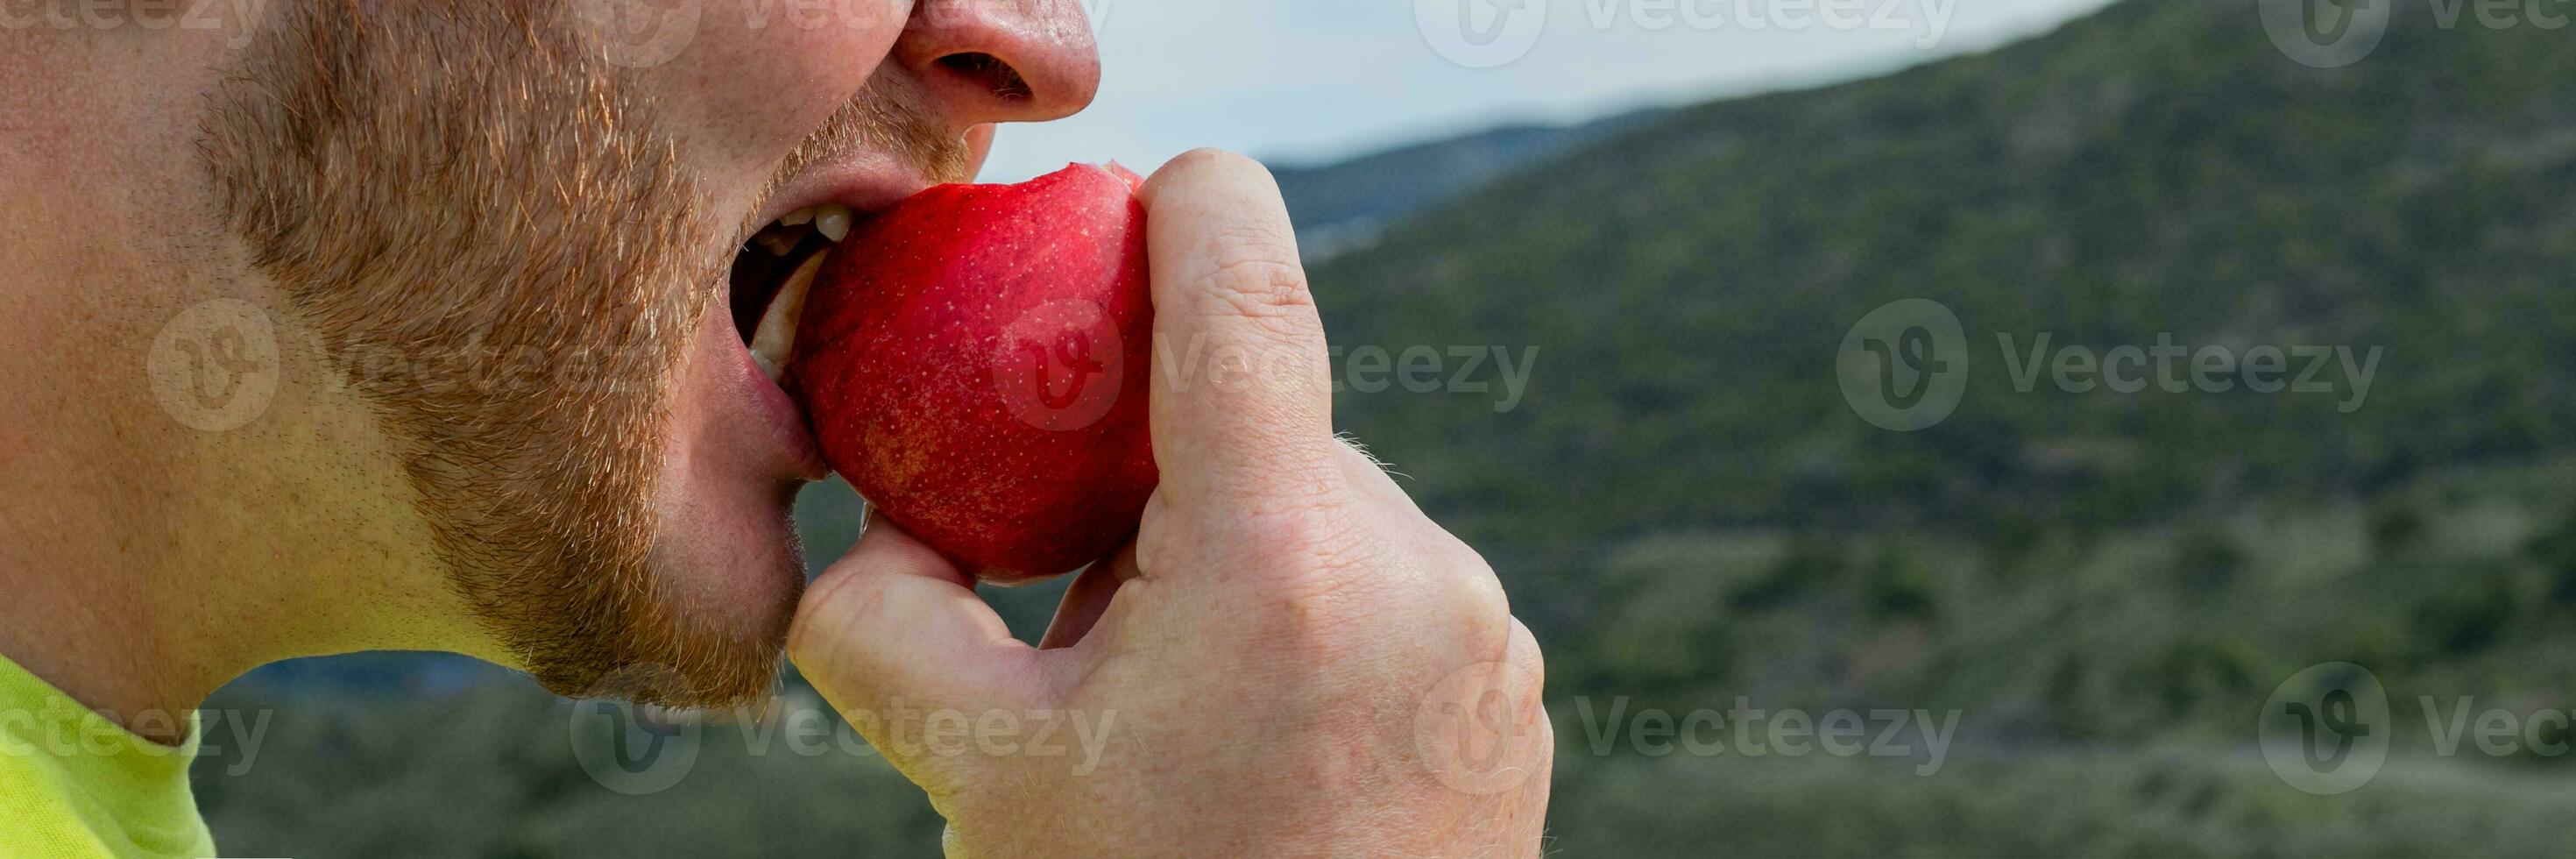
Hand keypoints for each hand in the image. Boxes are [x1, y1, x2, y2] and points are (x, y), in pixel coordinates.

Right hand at [789, 149, 1551, 856]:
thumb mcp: (975, 774)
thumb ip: (881, 614)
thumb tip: (875, 537)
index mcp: (1283, 558)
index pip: (1244, 282)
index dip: (1183, 206)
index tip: (1131, 205)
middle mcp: (1418, 570)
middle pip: (1266, 421)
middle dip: (1164, 480)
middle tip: (1090, 613)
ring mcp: (1486, 635)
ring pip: (1326, 514)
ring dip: (1240, 563)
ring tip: (1184, 718)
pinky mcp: (1514, 692)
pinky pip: (1391, 592)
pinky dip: (1315, 623)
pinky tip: (1267, 749)